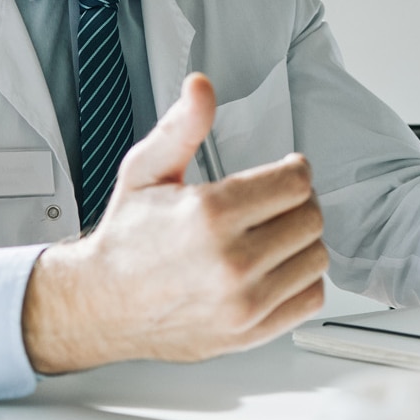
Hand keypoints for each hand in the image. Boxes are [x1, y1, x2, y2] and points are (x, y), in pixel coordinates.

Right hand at [21, 73, 327, 372]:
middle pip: (311, 218)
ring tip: (274, 235)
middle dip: (299, 202)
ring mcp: (243, 302)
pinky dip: (302, 280)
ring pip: (316, 258)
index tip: (285, 171)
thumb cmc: (126, 239)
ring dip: (302, 242)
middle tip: (278, 202)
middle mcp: (230, 261)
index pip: (295, 181)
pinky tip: (277, 268)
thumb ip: (182, 127)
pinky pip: (310, 298)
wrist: (102, 304)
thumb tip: (201, 87)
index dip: (294, 169)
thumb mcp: (145, 171)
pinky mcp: (250, 332)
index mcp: (209, 214)